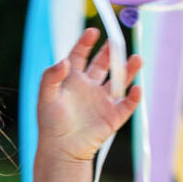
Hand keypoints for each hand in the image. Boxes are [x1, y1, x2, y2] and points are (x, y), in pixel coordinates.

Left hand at [36, 28, 141, 172]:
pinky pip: (127, 104)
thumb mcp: (45, 97)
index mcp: (72, 80)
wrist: (61, 151)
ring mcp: (102, 101)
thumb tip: (63, 61)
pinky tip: (135, 88)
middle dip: (111, 52)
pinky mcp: (113, 116)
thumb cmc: (50, 124)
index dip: (86, 42)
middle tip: (117, 41)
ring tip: (137, 58)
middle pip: (103, 63)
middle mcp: (89, 87)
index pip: (80, 55)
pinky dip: (133, 97)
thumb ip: (51, 77)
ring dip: (129, 70)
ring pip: (119, 80)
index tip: (93, 31)